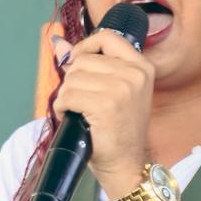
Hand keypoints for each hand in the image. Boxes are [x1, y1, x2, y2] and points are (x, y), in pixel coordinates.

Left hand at [51, 31, 153, 188]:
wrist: (126, 163)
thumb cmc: (117, 129)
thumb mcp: (113, 90)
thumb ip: (89, 64)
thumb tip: (58, 44)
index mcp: (141, 67)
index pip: (108, 37)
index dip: (86, 46)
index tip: (77, 61)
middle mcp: (135, 74)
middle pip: (84, 59)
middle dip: (73, 79)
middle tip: (80, 100)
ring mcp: (122, 89)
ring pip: (73, 77)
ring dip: (66, 95)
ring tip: (77, 110)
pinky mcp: (105, 105)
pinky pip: (68, 96)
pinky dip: (62, 107)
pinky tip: (71, 117)